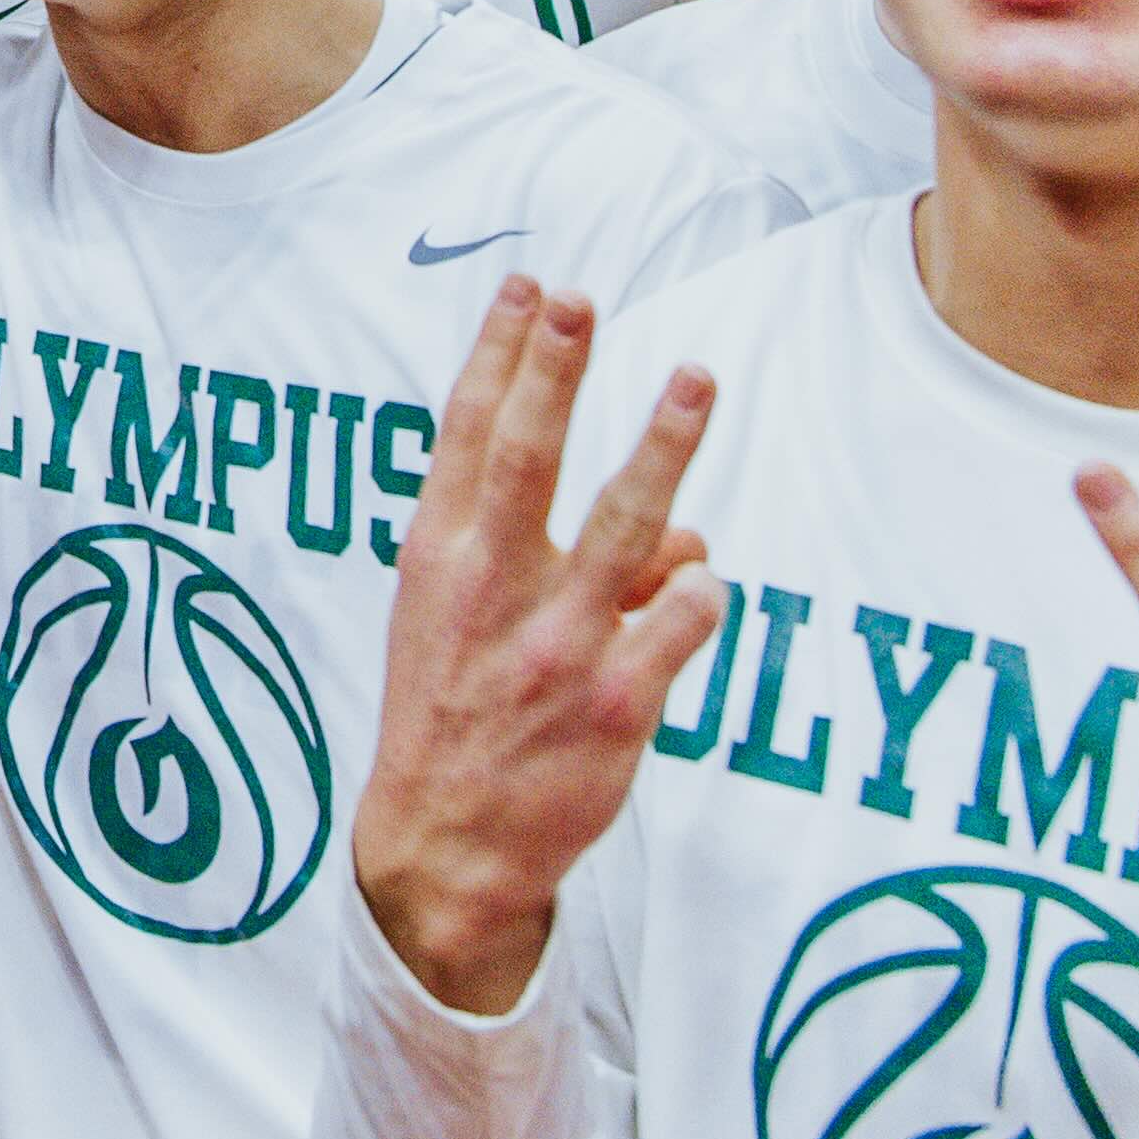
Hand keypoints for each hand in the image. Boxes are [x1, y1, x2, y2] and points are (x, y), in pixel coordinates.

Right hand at [349, 283, 723, 1016]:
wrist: (442, 849)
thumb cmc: (453, 712)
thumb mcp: (454, 621)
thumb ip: (544, 561)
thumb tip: (681, 537)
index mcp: (438, 559)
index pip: (466, 435)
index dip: (499, 356)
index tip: (528, 289)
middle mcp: (492, 590)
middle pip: (528, 456)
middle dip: (554, 370)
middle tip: (578, 300)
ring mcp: (556, 644)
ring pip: (626, 525)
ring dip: (663, 446)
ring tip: (694, 378)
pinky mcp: (616, 702)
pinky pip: (684, 618)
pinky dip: (700, 595)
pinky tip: (690, 601)